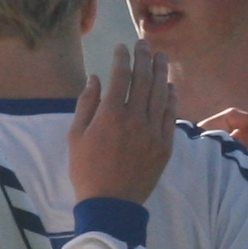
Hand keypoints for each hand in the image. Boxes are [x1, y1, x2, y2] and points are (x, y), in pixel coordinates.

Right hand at [67, 43, 175, 207]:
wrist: (111, 204)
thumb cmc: (87, 170)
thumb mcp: (76, 136)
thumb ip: (86, 104)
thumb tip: (95, 78)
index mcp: (111, 114)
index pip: (121, 76)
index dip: (123, 58)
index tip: (123, 47)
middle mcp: (135, 118)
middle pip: (144, 79)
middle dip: (144, 58)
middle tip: (145, 44)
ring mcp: (153, 131)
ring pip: (161, 93)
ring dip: (161, 72)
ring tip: (161, 57)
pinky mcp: (165, 144)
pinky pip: (171, 115)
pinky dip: (171, 98)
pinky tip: (170, 86)